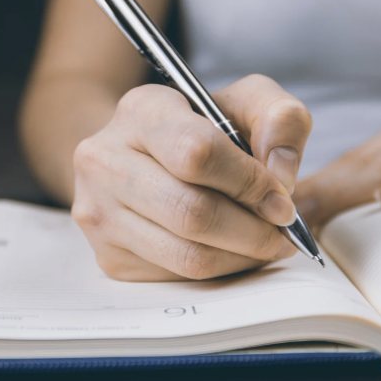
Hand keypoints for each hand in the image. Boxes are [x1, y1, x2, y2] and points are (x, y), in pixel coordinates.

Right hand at [72, 74, 312, 280]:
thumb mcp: (246, 104)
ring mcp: (100, 212)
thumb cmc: (203, 130)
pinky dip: (220, 270)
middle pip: (193, 213)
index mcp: (142, 110)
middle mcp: (105, 160)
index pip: (197, 153)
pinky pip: (177, 277)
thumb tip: (281, 176)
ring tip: (264, 243)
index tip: (281, 200)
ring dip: (242, 256)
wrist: (143, 157)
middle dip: (253, 230)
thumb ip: (280, 120)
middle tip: (281, 232)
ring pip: (187, 255)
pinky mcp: (109, 257)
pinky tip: (231, 250)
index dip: (249, 183)